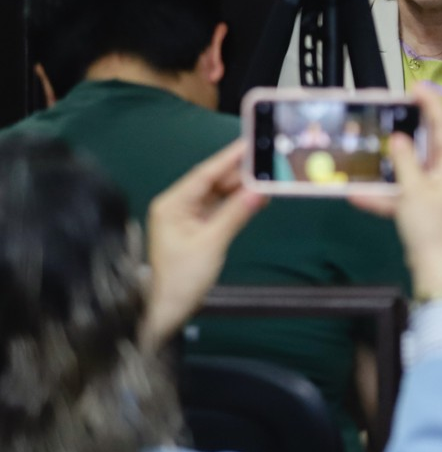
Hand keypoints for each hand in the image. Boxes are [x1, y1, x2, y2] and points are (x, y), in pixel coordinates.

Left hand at [142, 141, 264, 348]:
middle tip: (268, 157)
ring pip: (219, 194)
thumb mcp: (211, 243)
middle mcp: (178, 205)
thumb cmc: (181, 277)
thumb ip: (236, 213)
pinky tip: (256, 196)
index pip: (206, 173)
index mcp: (173, 203)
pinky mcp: (197, 228)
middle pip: (214, 181)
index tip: (252, 141)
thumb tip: (260, 190)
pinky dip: (238, 203)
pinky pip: (221, 208)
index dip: (230, 156)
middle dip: (240, 171)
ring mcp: (187, 217)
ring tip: (268, 175)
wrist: (164, 310)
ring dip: (242, 187)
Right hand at [350, 88, 441, 296]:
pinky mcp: (430, 210)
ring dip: (391, 165)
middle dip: (408, 131)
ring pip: (414, 170)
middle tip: (392, 113)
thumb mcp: (412, 191)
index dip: (430, 105)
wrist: (437, 272)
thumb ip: (403, 161)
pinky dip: (388, 193)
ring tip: (372, 148)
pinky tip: (359, 194)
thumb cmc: (431, 230)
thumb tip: (399, 139)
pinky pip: (407, 194)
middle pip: (429, 146)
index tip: (416, 88)